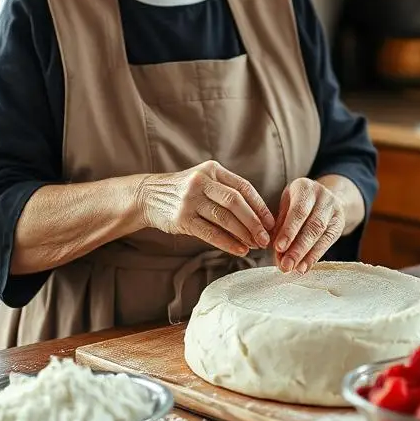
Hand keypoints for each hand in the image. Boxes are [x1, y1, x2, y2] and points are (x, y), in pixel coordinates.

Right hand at [136, 160, 275, 256]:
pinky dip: (228, 243)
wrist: (148, 196)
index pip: (243, 187)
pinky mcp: (182, 218)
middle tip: (265, 238)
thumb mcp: (204, 180)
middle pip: (235, 202)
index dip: (260, 206)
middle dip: (254, 222)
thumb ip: (226, 190)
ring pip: (224, 218)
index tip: (271, 223)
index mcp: (212, 169)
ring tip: (255, 246)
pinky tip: (239, 250)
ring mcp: (190, 200)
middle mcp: (201, 181)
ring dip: (243, 234)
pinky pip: (210, 233)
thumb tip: (258, 216)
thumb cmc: (183, 191)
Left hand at [272, 178, 343, 273]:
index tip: (278, 248)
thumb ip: (280, 226)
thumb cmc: (297, 202)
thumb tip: (276, 251)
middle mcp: (322, 195)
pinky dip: (314, 256)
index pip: (298, 211)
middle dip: (298, 248)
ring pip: (321, 234)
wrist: (325, 196)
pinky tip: (304, 266)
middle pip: (312, 225)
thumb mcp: (286, 206)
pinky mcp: (340, 223)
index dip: (289, 231)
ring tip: (294, 269)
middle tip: (286, 265)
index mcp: (304, 187)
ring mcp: (334, 209)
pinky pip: (328, 241)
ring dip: (306, 254)